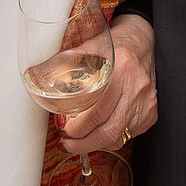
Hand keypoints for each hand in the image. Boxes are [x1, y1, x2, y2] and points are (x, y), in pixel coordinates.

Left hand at [58, 13, 156, 154]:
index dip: (77, 128)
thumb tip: (35, 75)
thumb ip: (64, 63)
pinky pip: (127, 134)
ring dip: (94, 143)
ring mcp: (146, 103)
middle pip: (108, 131)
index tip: (62, 128)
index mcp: (121, 68)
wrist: (143, 42)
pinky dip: (109, 137)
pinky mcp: (150, 113)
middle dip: (82, 143)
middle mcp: (136, 87)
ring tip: (78, 139)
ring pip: (118, 137)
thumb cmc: (113, 45)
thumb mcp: (88, 47)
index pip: (97, 111)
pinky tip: (98, 130)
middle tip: (66, 141)